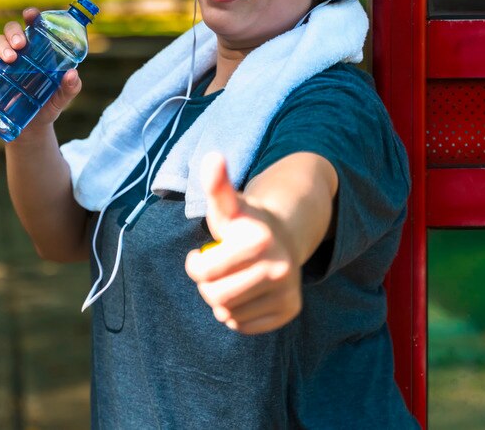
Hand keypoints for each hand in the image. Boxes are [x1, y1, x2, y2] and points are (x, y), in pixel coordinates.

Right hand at [0, 7, 81, 133]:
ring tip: (10, 59)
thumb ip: (71, 87)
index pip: (33, 26)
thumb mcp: (63, 97)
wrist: (33, 127)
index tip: (31, 15)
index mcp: (38, 49)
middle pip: (11, 30)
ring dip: (1, 47)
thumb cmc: (49, 104)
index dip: (31, 16)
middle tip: (21, 45)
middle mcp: (19, 52)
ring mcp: (4, 63)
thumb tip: (72, 74)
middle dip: (13, 33)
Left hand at [184, 152, 301, 333]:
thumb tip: (212, 158)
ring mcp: (287, 291)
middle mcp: (279, 268)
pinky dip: (237, 315)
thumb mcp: (228, 204)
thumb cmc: (244, 222)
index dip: (194, 264)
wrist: (284, 237)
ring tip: (232, 280)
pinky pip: (244, 326)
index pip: (202, 272)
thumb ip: (216, 185)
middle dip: (207, 285)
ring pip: (228, 314)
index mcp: (258, 241)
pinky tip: (245, 295)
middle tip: (215, 272)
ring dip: (221, 301)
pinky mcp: (290, 311)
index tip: (200, 255)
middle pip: (215, 297)